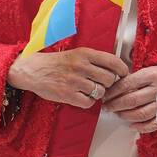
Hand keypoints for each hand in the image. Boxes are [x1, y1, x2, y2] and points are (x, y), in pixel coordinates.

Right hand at [7, 46, 127, 108]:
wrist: (32, 70)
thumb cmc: (56, 63)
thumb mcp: (75, 54)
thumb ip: (94, 60)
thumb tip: (116, 70)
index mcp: (84, 53)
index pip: (113, 61)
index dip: (122, 70)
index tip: (123, 74)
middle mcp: (81, 66)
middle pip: (109, 79)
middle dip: (107, 83)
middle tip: (100, 83)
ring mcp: (74, 81)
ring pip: (100, 92)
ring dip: (97, 93)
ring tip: (87, 89)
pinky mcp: (68, 95)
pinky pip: (89, 102)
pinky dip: (87, 102)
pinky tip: (80, 96)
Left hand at [103, 64, 156, 132]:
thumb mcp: (148, 70)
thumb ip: (132, 79)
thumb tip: (112, 89)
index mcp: (152, 75)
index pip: (127, 84)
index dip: (113, 92)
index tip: (105, 96)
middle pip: (132, 101)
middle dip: (115, 105)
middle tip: (107, 107)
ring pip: (141, 114)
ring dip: (125, 116)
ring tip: (117, 114)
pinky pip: (154, 125)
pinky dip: (141, 127)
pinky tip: (131, 125)